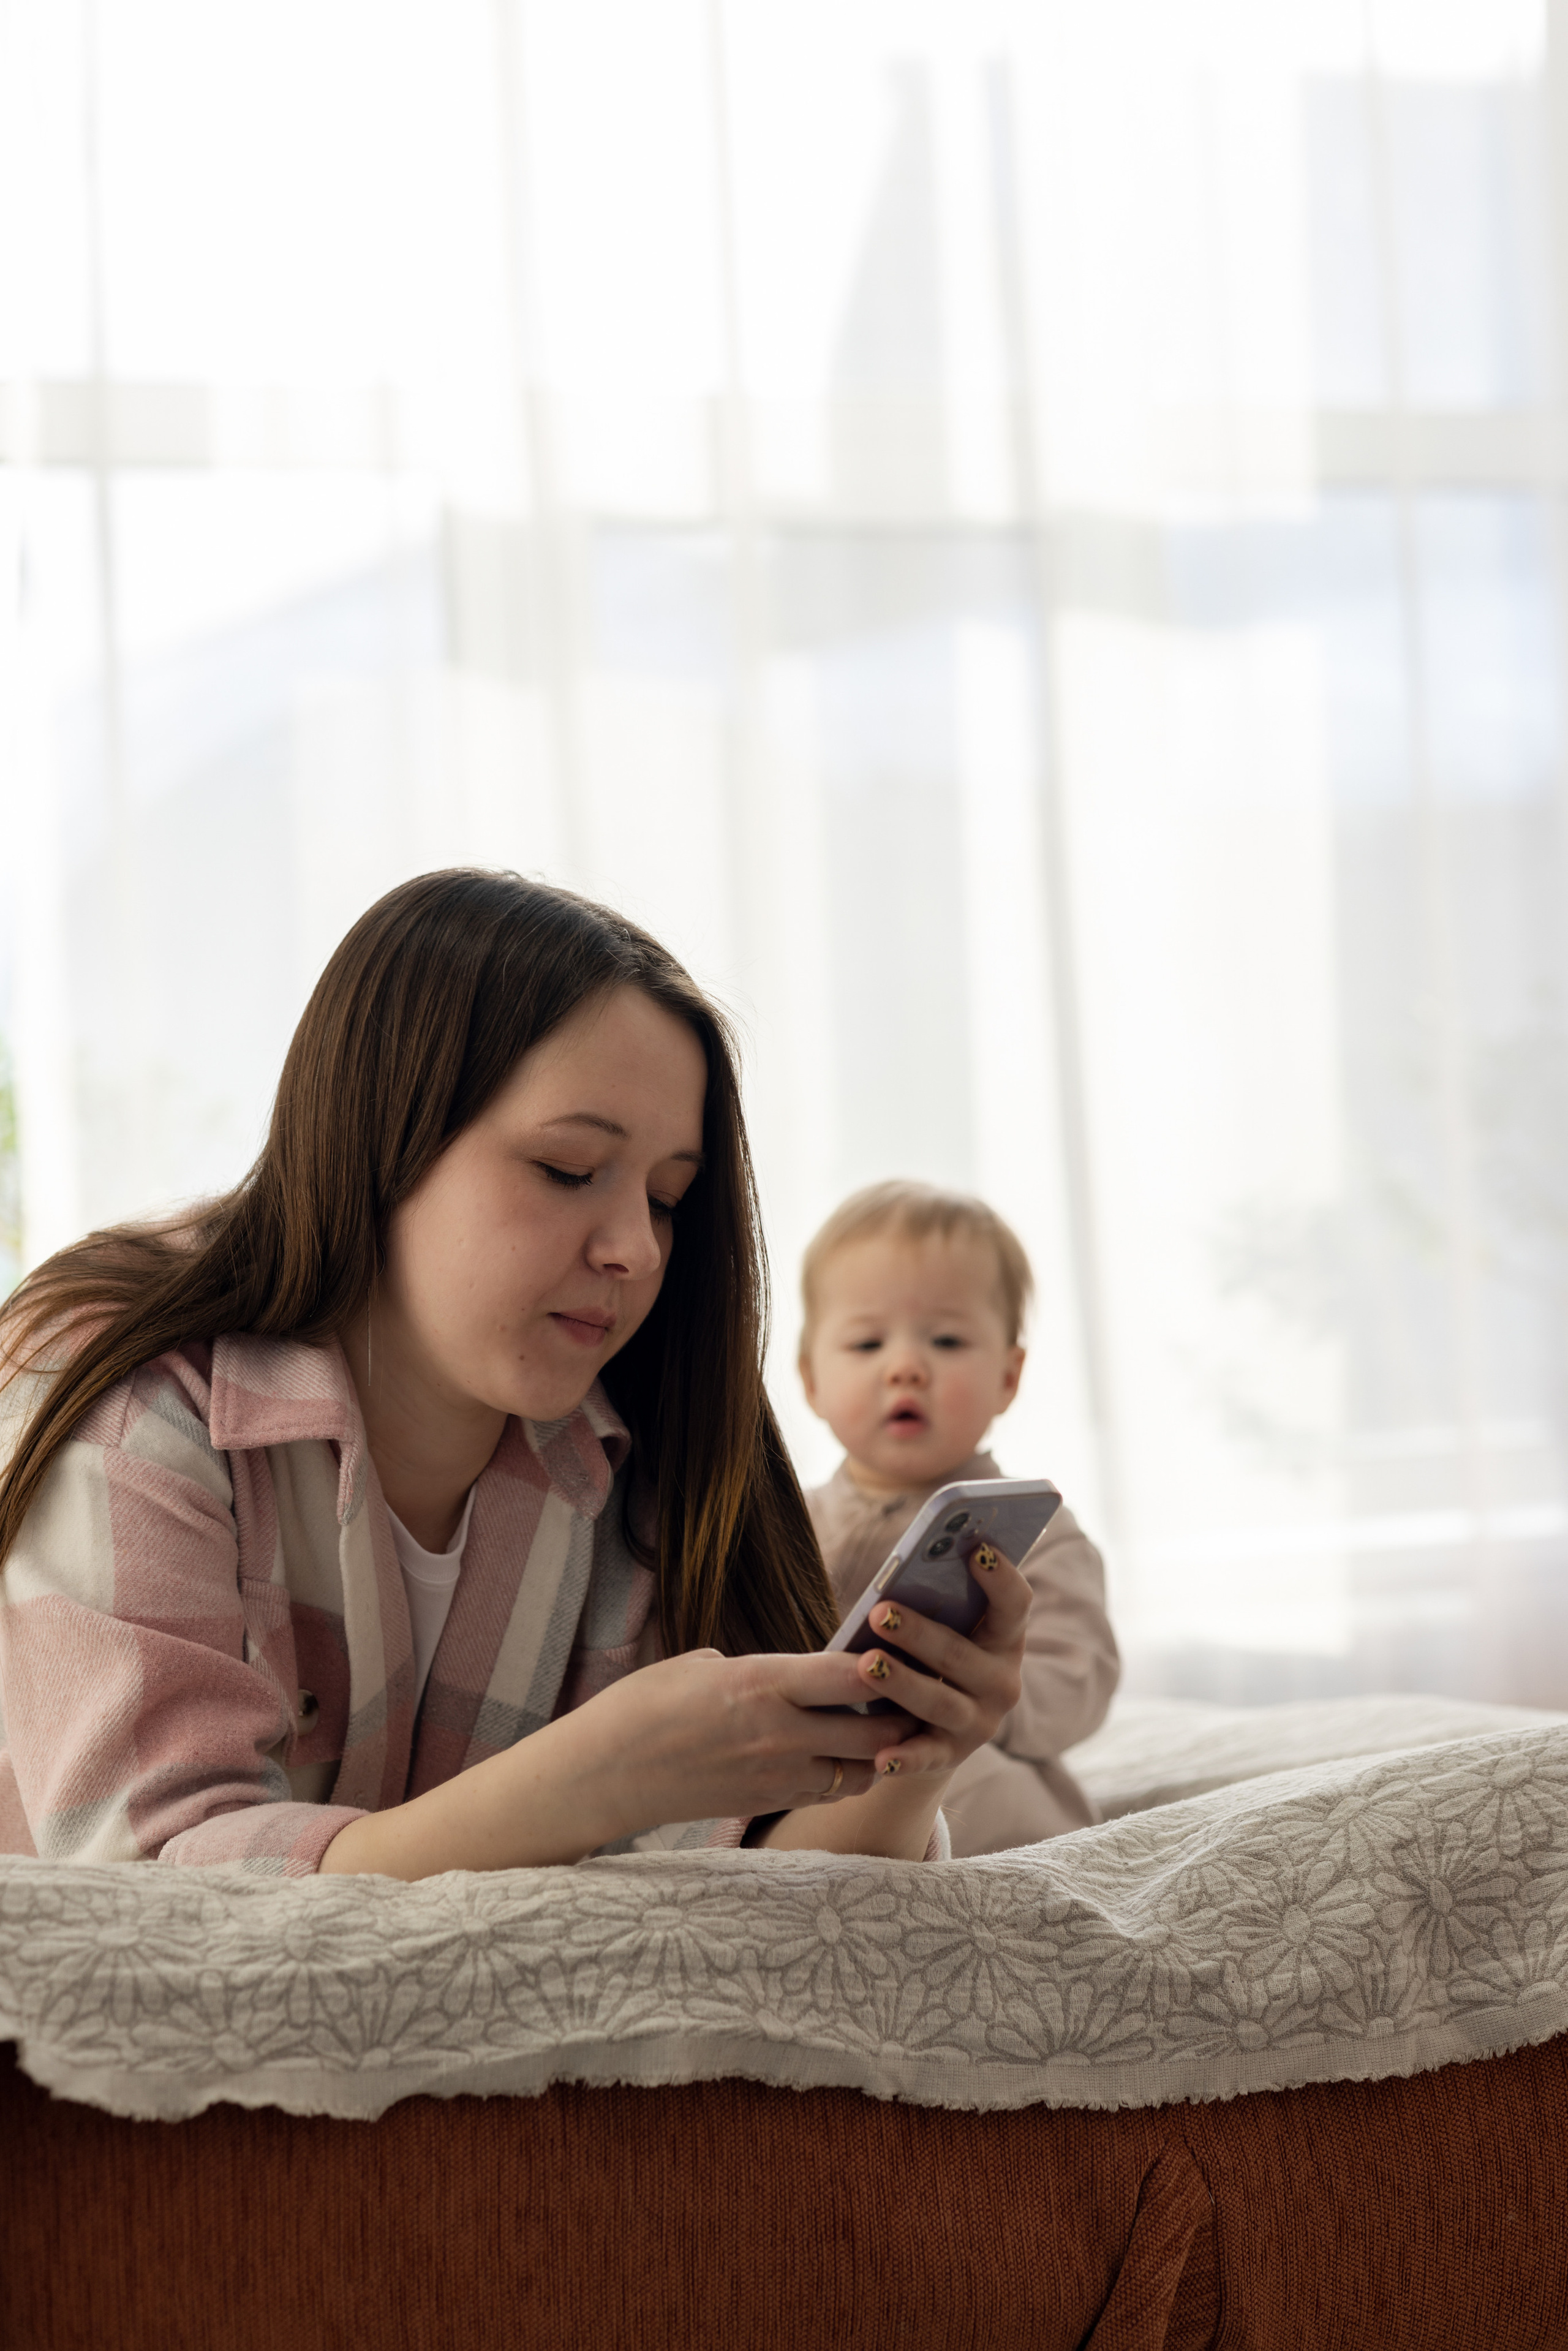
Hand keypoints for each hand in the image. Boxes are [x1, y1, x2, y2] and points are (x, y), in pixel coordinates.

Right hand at [321, 1646, 917, 1879]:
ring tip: (885, 1726)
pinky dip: (846, 1775)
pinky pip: (827, 1792)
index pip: (847, 1673)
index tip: (908, 1646)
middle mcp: (778, 1733)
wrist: (603, 1775)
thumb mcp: (698, 1664)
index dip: (887, 1660)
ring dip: (879, 1750)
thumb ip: (756, 1667)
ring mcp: (775, 1775)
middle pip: (873, 1730)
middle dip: (903, 1713)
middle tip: (918, 1691)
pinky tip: (844, 1754)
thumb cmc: (642, 1706)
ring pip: (860, 1770)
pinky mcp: (765, 1803)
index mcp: (760, 1683)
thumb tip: (791, 1672)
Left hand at [850, 1541, 1029, 1784]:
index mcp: (1005, 1639)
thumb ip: (935, 1600)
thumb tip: (902, 1569)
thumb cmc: (932, 1653)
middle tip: (880, 1612)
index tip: (977, 1549)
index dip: (1001, 1577)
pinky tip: (880, 1756)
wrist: (936, 1725)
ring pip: (939, 1701)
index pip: (1015, 1604)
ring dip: (902, 1683)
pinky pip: (926, 1757)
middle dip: (918, 1633)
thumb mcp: (944, 1626)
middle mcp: (1002, 1682)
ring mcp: (979, 1722)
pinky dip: (904, 1758)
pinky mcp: (951, 1756)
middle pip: (961, 1654)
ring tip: (866, 1664)